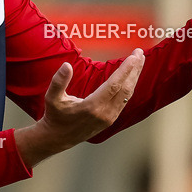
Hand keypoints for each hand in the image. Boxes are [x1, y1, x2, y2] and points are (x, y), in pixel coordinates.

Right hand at [15, 49, 144, 166]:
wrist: (58, 138)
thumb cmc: (55, 116)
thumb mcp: (52, 98)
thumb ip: (58, 82)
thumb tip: (67, 65)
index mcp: (92, 106)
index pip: (114, 85)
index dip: (125, 70)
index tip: (134, 56)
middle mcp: (104, 113)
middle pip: (125, 88)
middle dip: (134, 69)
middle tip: (140, 53)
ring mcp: (109, 117)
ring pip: (127, 94)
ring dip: (134, 77)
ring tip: (139, 61)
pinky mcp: (111, 119)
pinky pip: (124, 100)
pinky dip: (130, 86)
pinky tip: (131, 77)